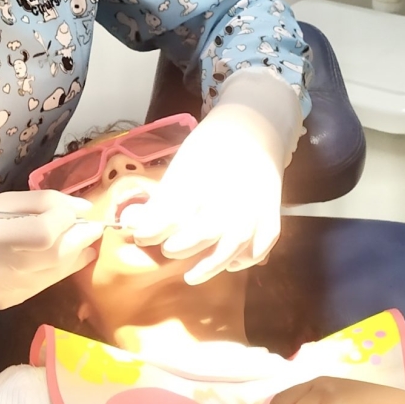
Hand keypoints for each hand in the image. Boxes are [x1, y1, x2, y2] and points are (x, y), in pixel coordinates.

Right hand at [0, 190, 103, 309]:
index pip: (42, 233)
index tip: (78, 209)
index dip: (66, 219)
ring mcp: (6, 292)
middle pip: (56, 256)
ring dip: (77, 254)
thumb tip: (82, 208)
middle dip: (81, 238)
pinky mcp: (11, 304)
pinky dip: (60, 267)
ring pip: (57, 273)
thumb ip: (41, 203)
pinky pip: (46, 284)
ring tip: (81, 239)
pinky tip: (61, 255)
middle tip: (92, 225)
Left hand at [123, 70, 300, 283]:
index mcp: (202, 180)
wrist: (255, 128)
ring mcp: (254, 210)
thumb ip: (161, 199)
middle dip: (179, 247)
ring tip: (190, 274)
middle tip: (165, 249)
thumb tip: (133, 224)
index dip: (150, 231)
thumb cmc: (211, 145)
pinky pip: (258, 248)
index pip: (171, 215)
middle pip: (201, 234)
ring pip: (230, 248)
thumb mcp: (181, 166)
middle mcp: (230, 198)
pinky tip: (228, 263)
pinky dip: (243, 259)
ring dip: (209, 265)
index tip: (137, 236)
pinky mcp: (271, 217)